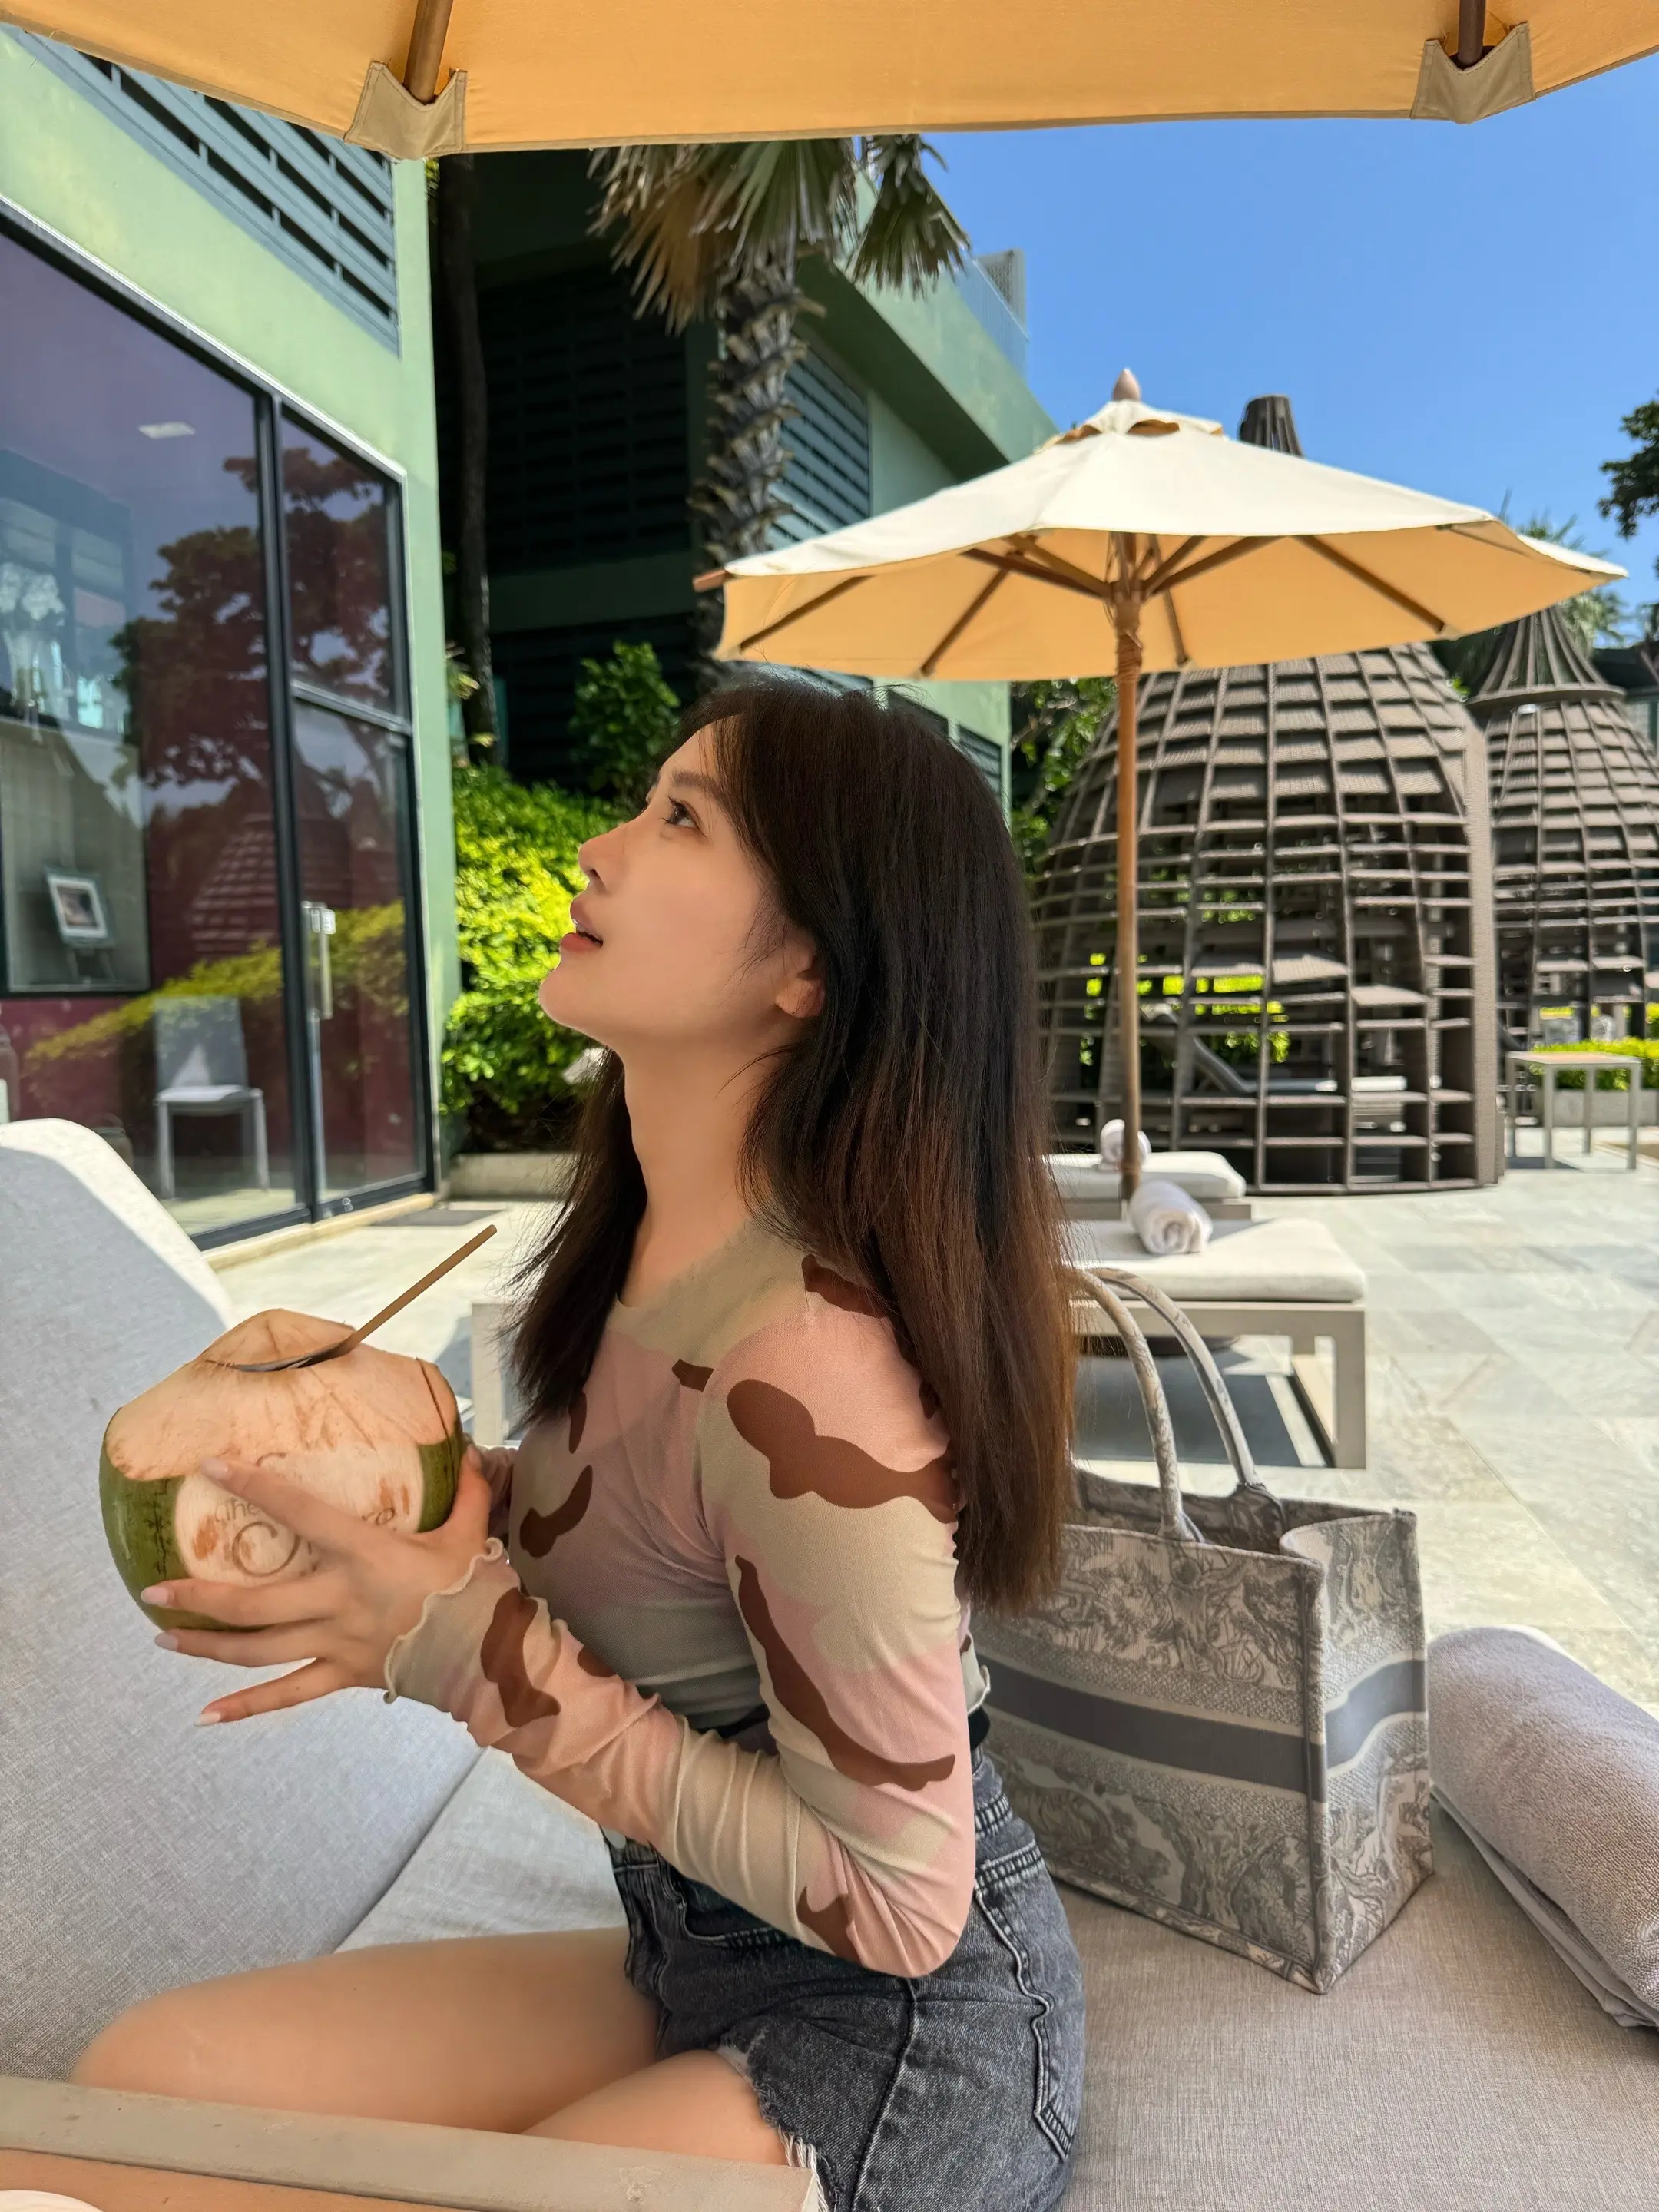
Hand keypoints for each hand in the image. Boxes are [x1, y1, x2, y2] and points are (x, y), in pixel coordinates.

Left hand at [142, 1446, 494, 1725]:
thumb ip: (467, 1491)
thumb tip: (469, 1450)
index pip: (299, 1514)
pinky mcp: (341, 1674)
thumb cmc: (475, 1588)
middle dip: (199, 1597)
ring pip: (257, 1650)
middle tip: (152, 1590)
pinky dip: (245, 1709)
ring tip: (162, 1637)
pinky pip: (286, 1696)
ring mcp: (335, 1643)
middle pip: (255, 1603)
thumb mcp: (470, 1532)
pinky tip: (204, 1717)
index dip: (254, 1487)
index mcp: (364, 1556)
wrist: (488, 1655)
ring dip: (205, 1645)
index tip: (209, 1466)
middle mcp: (337, 1601)